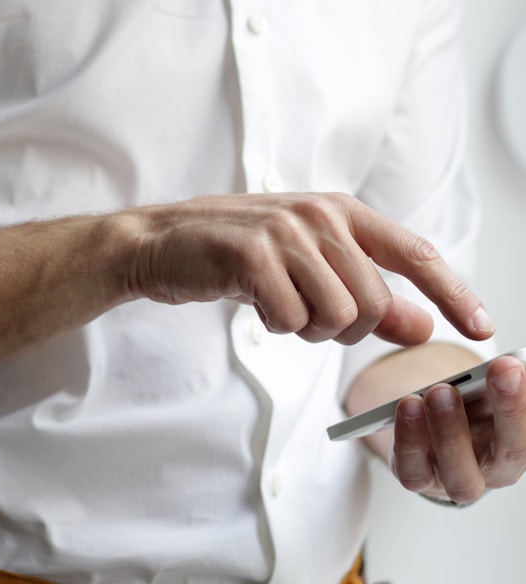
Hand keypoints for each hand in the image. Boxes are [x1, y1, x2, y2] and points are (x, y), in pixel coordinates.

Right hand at [127, 192, 493, 344]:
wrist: (165, 242)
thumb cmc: (240, 255)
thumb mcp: (310, 268)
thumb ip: (369, 295)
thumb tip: (423, 327)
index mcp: (341, 211)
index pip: (415, 254)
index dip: (453, 293)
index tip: (481, 328)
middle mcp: (320, 215)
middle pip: (374, 304)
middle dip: (345, 327)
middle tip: (306, 312)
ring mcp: (286, 233)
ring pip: (337, 317)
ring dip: (307, 328)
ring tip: (278, 303)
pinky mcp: (252, 256)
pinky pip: (291, 320)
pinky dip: (275, 326)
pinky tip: (254, 301)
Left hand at [391, 355, 525, 503]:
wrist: (427, 419)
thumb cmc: (466, 403)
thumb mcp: (486, 388)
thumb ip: (500, 380)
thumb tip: (510, 362)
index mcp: (518, 442)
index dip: (521, 403)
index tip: (512, 365)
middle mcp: (495, 469)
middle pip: (510, 454)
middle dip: (503, 413)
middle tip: (491, 374)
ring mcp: (456, 479)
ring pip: (459, 473)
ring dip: (448, 431)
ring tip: (436, 392)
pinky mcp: (419, 479)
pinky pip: (413, 470)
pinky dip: (409, 439)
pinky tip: (408, 406)